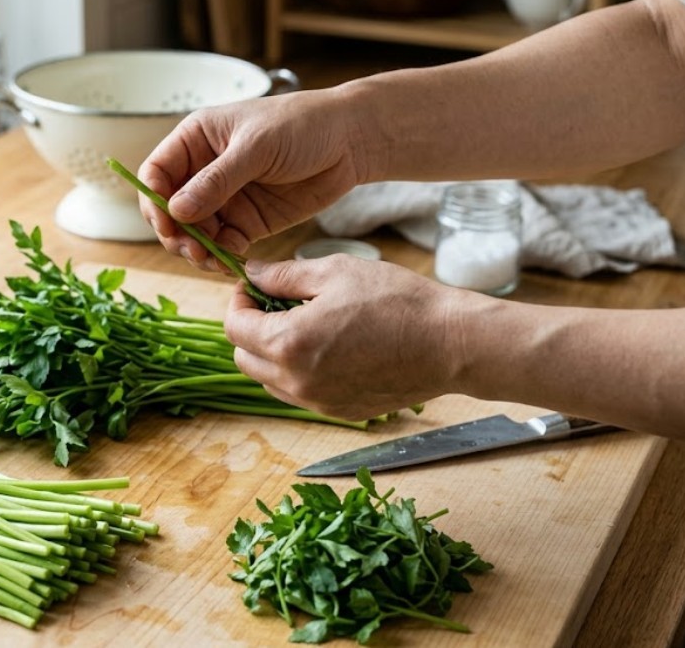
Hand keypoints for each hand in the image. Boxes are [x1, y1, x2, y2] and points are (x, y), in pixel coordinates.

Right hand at [137, 87, 372, 269]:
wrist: (350, 140)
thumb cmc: (303, 125)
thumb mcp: (256, 147)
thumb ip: (217, 180)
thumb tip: (177, 210)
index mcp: (197, 140)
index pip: (157, 173)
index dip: (154, 199)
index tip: (167, 222)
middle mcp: (204, 171)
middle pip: (170, 210)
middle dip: (175, 232)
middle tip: (190, 249)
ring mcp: (226, 199)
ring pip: (194, 233)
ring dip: (196, 250)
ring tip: (208, 260)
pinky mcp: (248, 222)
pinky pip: (223, 245)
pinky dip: (221, 257)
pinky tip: (227, 263)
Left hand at [224, 255, 481, 419]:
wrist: (449, 343)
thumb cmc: (396, 300)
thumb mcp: (334, 272)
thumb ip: (283, 275)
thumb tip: (251, 273)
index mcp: (288, 343)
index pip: (235, 327)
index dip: (238, 301)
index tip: (253, 286)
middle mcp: (296, 381)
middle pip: (244, 358)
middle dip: (250, 329)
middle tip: (275, 304)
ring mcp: (317, 402)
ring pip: (267, 380)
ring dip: (270, 353)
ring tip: (302, 325)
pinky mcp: (338, 412)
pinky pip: (297, 394)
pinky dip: (296, 372)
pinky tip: (324, 347)